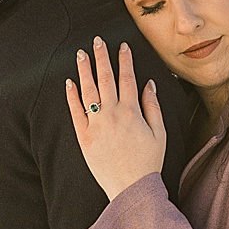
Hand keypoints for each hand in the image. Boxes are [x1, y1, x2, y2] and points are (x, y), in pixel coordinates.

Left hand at [66, 38, 166, 201]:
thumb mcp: (159, 133)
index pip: (127, 78)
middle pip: (105, 79)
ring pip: (88, 91)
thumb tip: (149, 84)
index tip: (122, 46)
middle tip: (97, 41)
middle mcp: (112, 114)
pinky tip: (69, 83)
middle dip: (101, 57)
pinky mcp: (84, 137)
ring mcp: (96, 125)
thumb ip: (153, 106)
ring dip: (84, 71)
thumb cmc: (148, 162)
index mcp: (132, 111)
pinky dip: (72, 96)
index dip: (124, 60)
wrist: (131, 188)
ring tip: (80, 55)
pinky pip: (76, 112)